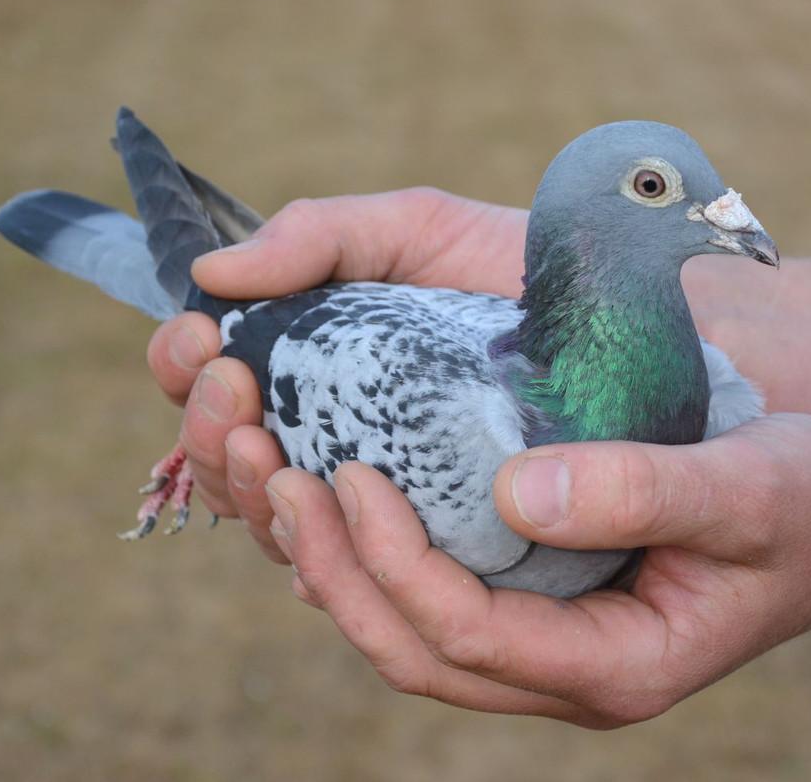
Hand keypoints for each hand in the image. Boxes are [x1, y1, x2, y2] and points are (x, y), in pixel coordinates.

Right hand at [146, 188, 527, 551]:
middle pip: (233, 467)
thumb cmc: (516, 268)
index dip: (185, 371)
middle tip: (232, 388)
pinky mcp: (439, 549)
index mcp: (316, 372)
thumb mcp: (418, 233)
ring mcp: (385, 502)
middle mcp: (338, 444)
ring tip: (266, 447)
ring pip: (281, 528)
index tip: (196, 342)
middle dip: (210, 433)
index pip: (219, 389)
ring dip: (250, 493)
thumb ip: (321, 237)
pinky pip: (362, 577)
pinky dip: (329, 554)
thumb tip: (209, 273)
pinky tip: (336, 518)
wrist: (625, 313)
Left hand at [218, 412, 810, 725]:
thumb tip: (518, 492)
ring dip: (331, 558)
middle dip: (332, 568)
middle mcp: (562, 669)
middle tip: (278, 475)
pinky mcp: (536, 596)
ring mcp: (545, 639)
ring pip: (406, 628)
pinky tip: (338, 475)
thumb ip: (645, 491)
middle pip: (410, 650)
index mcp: (611, 666)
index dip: (392, 564)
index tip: (348, 473)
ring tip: (277, 473)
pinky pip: (429, 589)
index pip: (465, 638)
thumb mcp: (747, 487)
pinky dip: (370, 544)